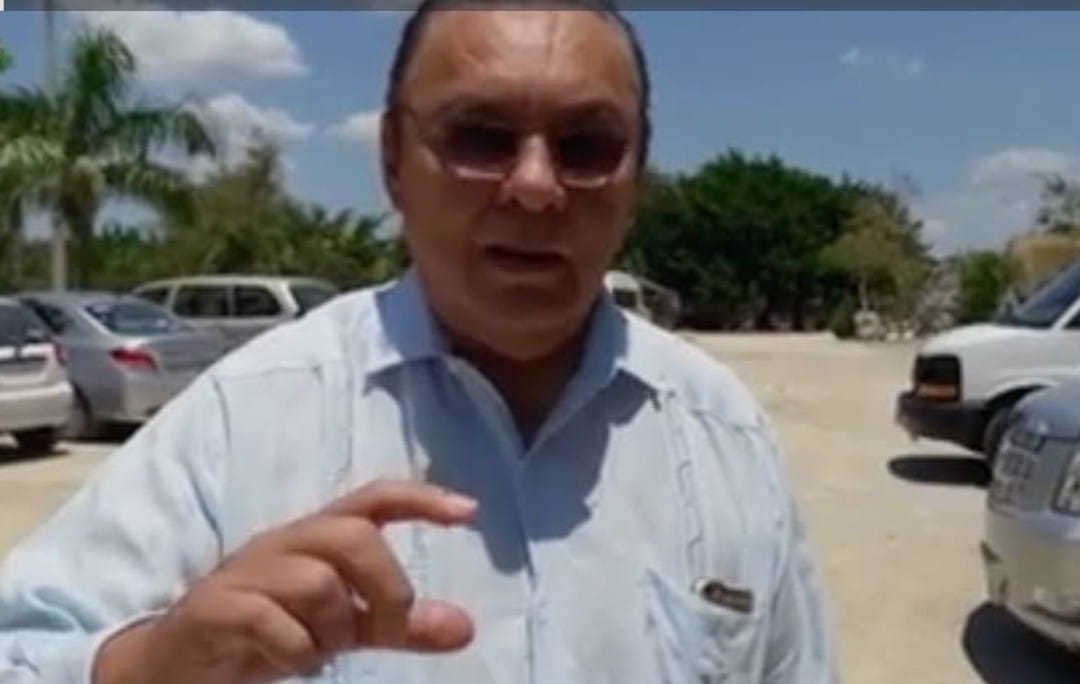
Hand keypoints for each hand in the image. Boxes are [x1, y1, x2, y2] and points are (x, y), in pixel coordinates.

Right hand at [93, 479, 477, 683]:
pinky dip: (295, 650)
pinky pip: (269, 620)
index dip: (420, 497)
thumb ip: (397, 625)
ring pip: (316, 581)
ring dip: (334, 627)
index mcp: (317, 537)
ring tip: (321, 651)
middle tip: (385, 629)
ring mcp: (247, 572)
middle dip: (386, 586)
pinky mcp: (214, 608)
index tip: (469, 511)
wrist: (176, 663)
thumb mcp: (341, 627)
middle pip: (352, 535)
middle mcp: (285, 543)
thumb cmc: (268, 630)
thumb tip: (466, 628)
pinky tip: (291, 661)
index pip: (373, 498)